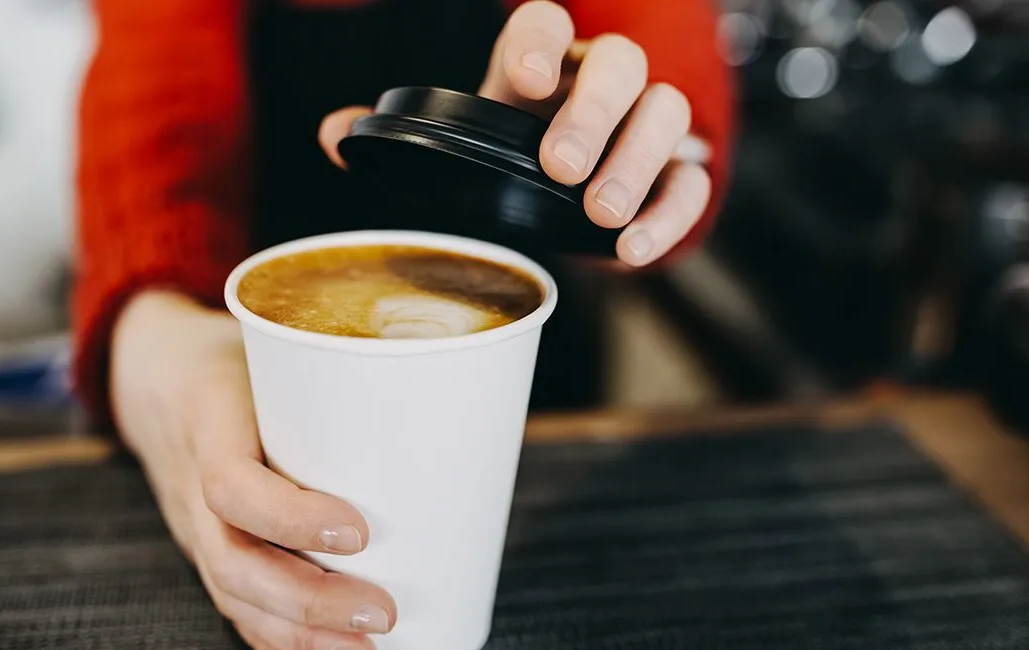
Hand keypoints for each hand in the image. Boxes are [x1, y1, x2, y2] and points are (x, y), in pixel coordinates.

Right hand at [110, 290, 396, 649]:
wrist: (152, 372)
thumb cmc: (234, 353)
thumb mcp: (272, 342)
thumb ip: (334, 369)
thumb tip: (434, 393)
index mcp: (209, 418)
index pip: (231, 482)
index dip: (291, 517)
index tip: (360, 532)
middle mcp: (189, 480)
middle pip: (232, 559)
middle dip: (309, 601)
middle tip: (381, 614)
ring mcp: (189, 520)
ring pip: (230, 592)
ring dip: (298, 634)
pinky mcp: (203, 543)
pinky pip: (227, 600)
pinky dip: (265, 640)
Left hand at [318, 0, 710, 266]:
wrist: (566, 204)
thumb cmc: (510, 164)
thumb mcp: (458, 149)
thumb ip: (403, 140)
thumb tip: (336, 136)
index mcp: (541, 65)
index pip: (546, 23)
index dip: (538, 40)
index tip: (522, 80)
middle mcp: (600, 83)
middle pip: (620, 64)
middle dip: (593, 112)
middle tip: (560, 166)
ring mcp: (645, 125)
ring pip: (668, 113)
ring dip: (637, 160)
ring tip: (601, 212)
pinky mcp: (675, 174)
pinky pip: (693, 181)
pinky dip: (670, 213)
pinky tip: (633, 248)